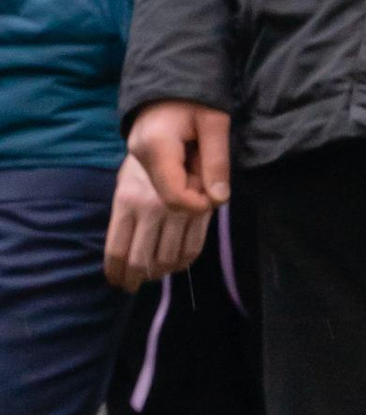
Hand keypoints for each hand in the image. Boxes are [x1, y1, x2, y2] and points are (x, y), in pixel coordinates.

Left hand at [104, 150, 213, 289]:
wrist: (182, 128)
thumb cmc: (149, 159)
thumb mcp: (125, 181)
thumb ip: (124, 214)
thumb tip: (120, 252)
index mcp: (127, 200)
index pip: (117, 249)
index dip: (116, 272)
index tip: (117, 282)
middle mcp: (150, 209)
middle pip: (140, 260)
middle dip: (135, 280)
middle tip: (132, 286)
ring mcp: (177, 211)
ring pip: (167, 259)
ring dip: (160, 273)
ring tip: (153, 276)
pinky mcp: (200, 211)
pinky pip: (192, 249)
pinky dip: (183, 262)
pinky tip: (175, 265)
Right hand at [127, 99, 230, 220]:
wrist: (171, 70)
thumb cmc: (197, 93)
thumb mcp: (215, 123)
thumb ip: (217, 161)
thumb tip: (219, 199)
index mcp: (157, 147)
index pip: (175, 197)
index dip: (200, 204)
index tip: (219, 193)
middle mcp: (140, 155)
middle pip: (170, 195)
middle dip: (196, 191)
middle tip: (211, 164)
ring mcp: (136, 155)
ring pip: (166, 188)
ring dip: (190, 181)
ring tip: (202, 155)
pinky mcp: (140, 155)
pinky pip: (163, 178)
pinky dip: (182, 174)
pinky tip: (192, 155)